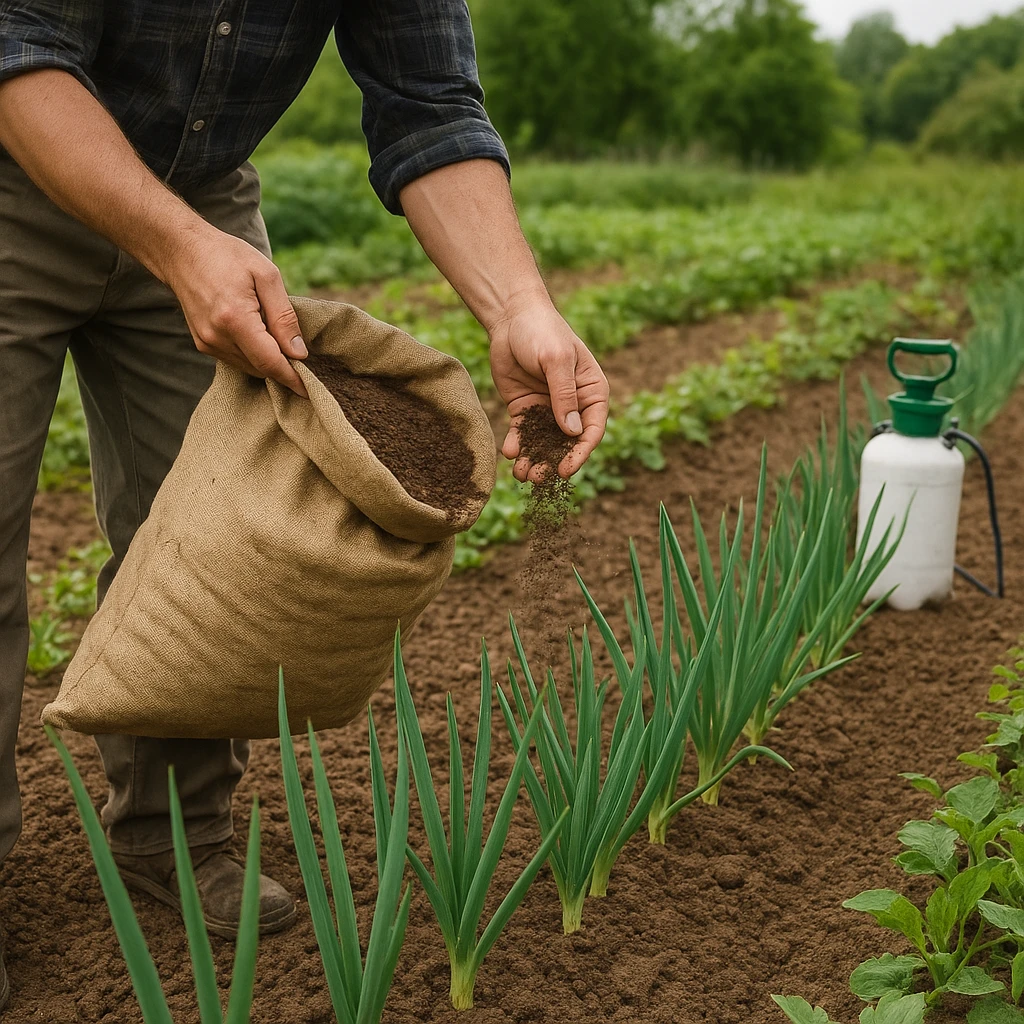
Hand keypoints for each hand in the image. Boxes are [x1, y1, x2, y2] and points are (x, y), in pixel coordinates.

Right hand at [163, 225, 307, 396]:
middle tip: (304, 363)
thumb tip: (298, 352)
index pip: (269, 362)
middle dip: (283, 369)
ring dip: (267, 362)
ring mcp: (206, 342)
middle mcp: (217, 336)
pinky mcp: (202, 343)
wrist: (182, 251)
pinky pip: (235, 360)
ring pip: (248, 367)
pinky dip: (252, 356)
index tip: (310, 390)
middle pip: (260, 368)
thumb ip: (284, 316)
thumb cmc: (228, 256)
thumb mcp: (266, 275)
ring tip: (282, 345)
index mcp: (235, 318)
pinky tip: (261, 339)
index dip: (292, 378)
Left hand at [489, 296, 608, 481]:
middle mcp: (573, 405)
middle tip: (537, 478)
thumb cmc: (542, 332)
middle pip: (566, 442)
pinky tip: (510, 453)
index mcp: (591, 393)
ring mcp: (548, 409)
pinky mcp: (525, 408)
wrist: (511, 318)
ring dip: (534, 459)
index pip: (592, 430)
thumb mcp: (556, 360)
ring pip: (543, 442)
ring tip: (521, 475)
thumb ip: (564, 395)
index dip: (580, 453)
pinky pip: (522, 433)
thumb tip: (571, 432)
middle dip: (553, 462)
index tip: (565, 470)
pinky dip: (517, 445)